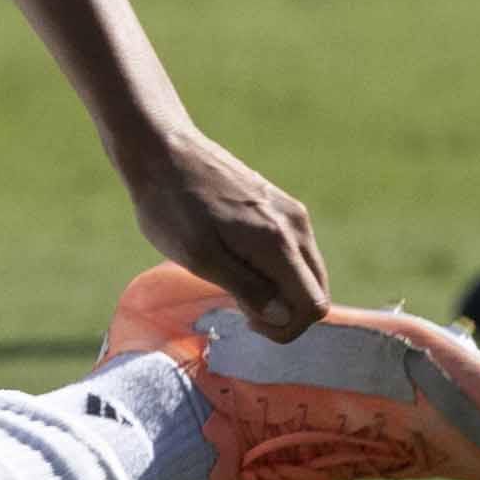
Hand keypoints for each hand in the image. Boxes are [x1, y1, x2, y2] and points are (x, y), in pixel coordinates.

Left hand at [124, 126, 328, 342]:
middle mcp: (296, 226)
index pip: (313, 306)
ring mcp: (290, 212)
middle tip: (240, 306)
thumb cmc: (172, 207)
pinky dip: (277, 269)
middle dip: (286, 313)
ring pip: (307, 271)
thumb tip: (284, 317)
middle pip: (317, 291)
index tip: (247, 321)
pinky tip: (238, 260)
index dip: (285, 328)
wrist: (162, 151)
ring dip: (280, 290)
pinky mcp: (279, 204)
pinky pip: (295, 251)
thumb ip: (246, 288)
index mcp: (279, 242)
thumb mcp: (200, 257)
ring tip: (235, 282)